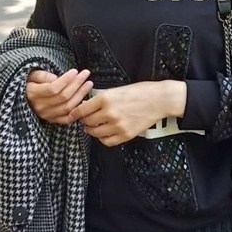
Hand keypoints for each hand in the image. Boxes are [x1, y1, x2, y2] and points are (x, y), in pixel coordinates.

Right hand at [25, 68, 92, 124]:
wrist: (25, 97)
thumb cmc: (30, 83)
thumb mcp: (32, 74)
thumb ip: (43, 75)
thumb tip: (56, 78)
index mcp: (33, 94)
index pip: (53, 89)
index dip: (66, 80)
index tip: (74, 71)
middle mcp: (40, 107)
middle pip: (63, 97)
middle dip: (77, 84)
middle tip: (86, 74)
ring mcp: (47, 115)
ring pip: (68, 107)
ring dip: (81, 95)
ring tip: (88, 84)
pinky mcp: (53, 120)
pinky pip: (68, 118)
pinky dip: (77, 110)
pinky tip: (85, 100)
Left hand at [68, 81, 186, 146]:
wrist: (159, 99)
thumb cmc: (140, 91)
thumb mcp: (116, 89)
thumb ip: (100, 98)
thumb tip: (86, 106)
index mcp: (105, 98)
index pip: (81, 110)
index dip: (74, 113)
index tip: (72, 115)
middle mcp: (109, 113)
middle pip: (87, 122)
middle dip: (84, 121)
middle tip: (85, 119)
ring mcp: (117, 125)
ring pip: (95, 132)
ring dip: (92, 130)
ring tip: (94, 126)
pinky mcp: (125, 134)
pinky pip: (107, 141)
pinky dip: (103, 138)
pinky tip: (104, 132)